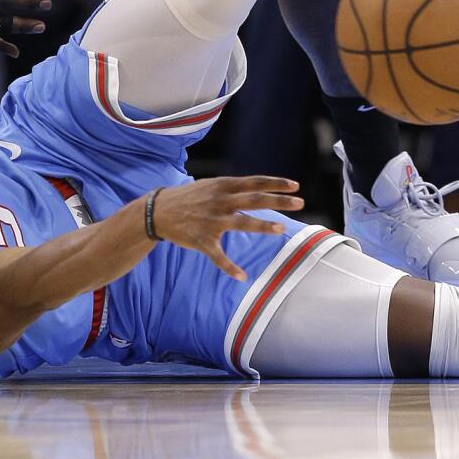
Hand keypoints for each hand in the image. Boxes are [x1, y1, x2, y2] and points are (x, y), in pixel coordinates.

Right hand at [145, 176, 300, 280]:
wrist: (157, 211)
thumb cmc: (189, 198)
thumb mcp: (211, 186)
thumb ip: (234, 188)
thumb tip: (260, 188)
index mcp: (222, 186)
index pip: (254, 182)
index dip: (276, 183)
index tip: (296, 185)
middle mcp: (219, 202)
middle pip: (254, 199)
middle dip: (278, 201)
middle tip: (300, 203)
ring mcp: (211, 221)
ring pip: (241, 223)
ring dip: (262, 225)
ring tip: (281, 228)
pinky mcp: (202, 240)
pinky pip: (218, 256)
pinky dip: (229, 268)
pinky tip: (242, 276)